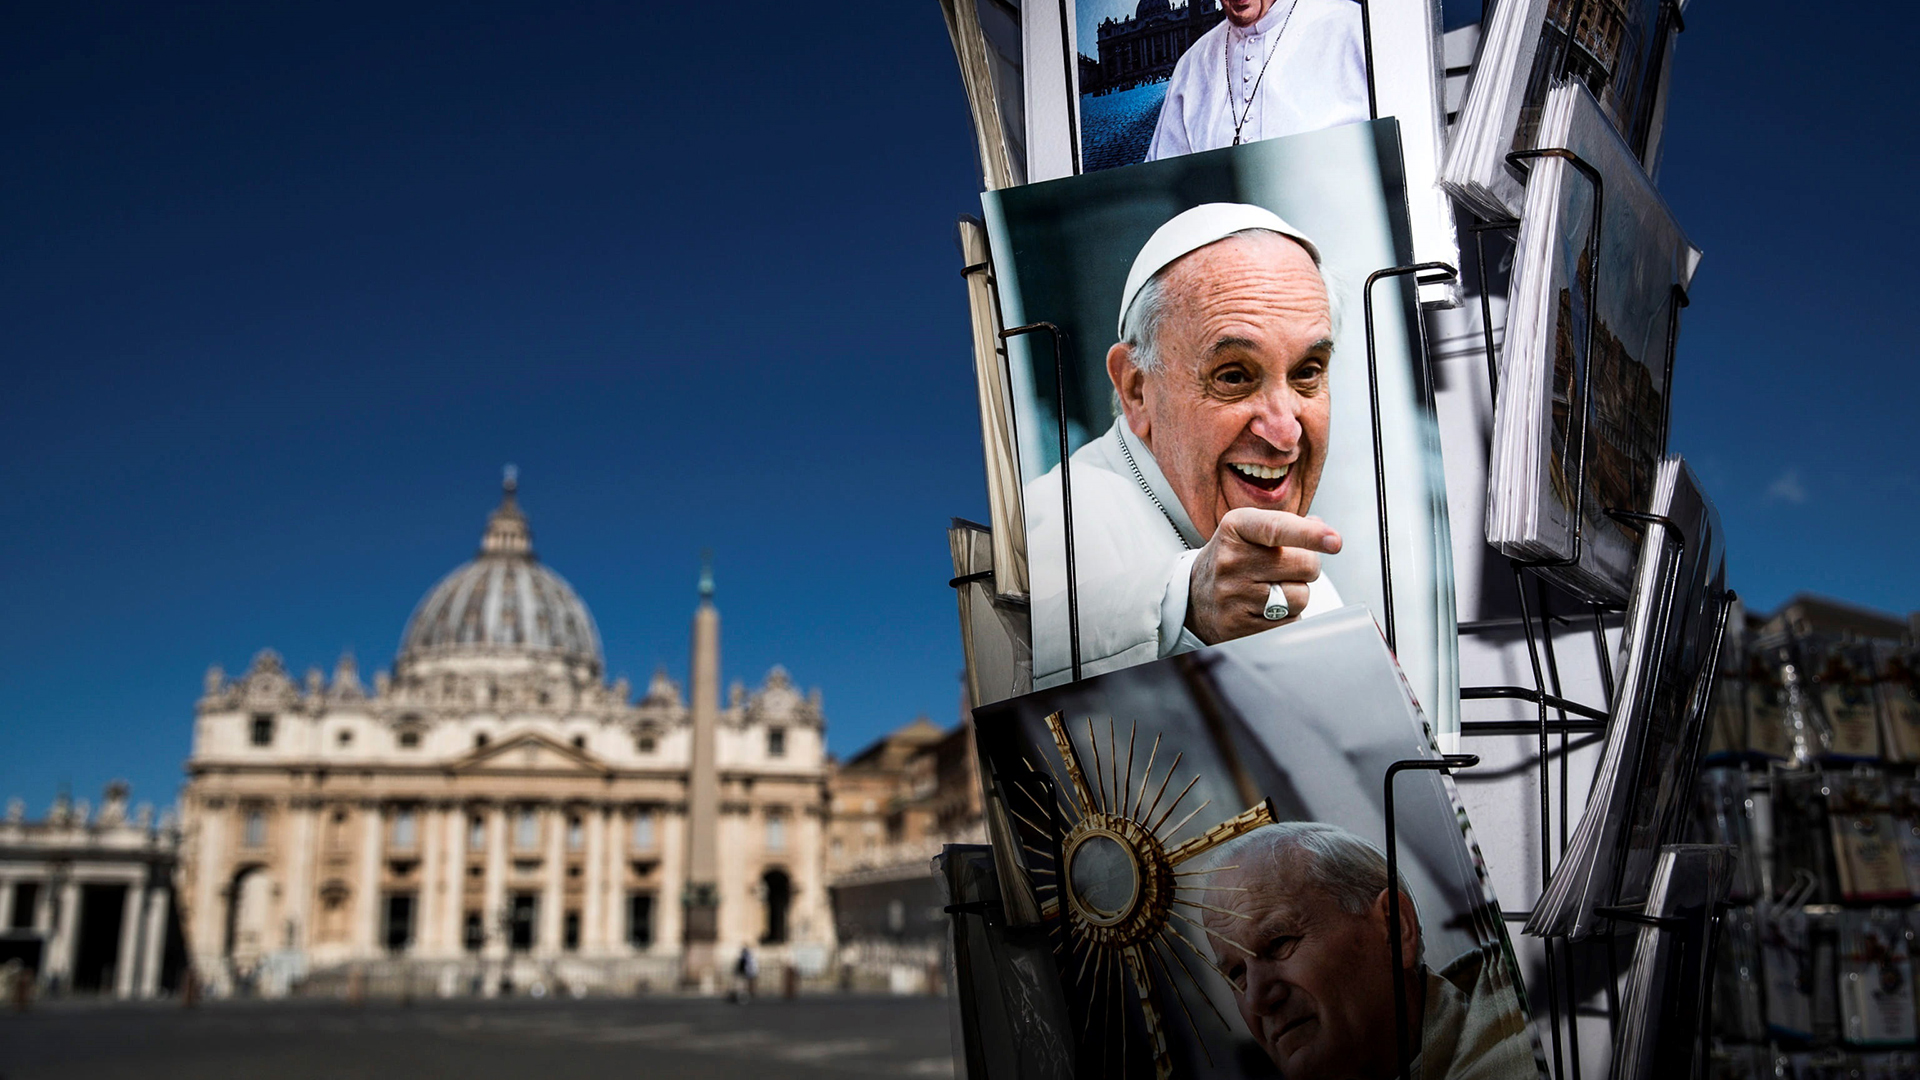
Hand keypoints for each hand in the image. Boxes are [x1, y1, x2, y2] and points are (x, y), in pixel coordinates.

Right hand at [1185, 508, 1341, 643]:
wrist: (1194, 598)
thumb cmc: (1233, 560)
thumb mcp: (1249, 531)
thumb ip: (1287, 526)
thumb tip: (1324, 530)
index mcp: (1236, 528)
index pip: (1277, 529)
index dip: (1310, 535)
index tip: (1335, 541)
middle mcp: (1231, 560)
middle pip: (1304, 565)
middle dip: (1308, 567)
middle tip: (1288, 568)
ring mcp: (1233, 596)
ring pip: (1300, 597)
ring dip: (1297, 595)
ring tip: (1272, 590)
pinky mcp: (1238, 627)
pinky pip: (1288, 623)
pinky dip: (1286, 617)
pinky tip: (1265, 610)